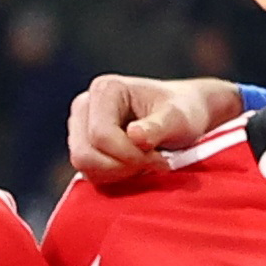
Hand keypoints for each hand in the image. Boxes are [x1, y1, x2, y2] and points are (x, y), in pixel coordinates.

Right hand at [65, 73, 234, 188]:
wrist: (184, 115)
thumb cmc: (183, 111)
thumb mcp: (178, 118)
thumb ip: (158, 127)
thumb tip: (134, 135)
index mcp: (105, 89)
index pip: (100, 135)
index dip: (129, 155)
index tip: (160, 160)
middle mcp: (85, 105)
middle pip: (84, 153)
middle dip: (120, 166)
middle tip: (152, 163)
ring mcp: (80, 126)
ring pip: (84, 165)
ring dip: (118, 173)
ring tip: (145, 162)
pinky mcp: (84, 145)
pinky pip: (88, 172)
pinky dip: (113, 176)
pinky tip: (135, 165)